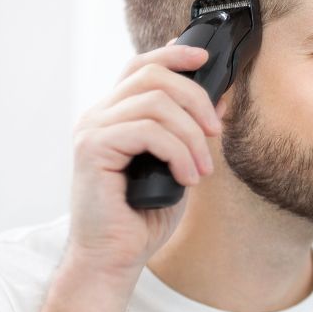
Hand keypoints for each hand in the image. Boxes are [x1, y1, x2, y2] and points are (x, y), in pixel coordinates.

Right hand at [66, 43, 224, 287]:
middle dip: (195, 97)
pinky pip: (147, 131)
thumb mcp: (179, 166)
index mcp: (115, 115)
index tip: (205, 58)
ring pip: (155, 102)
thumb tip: (220, 99)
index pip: (140, 66)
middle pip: (152, 74)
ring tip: (202, 169)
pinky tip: (186, 177)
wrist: (114, 257)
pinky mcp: (92, 149)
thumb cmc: (142, 217)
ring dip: (191, 135)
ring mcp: (92, 130)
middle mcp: (98, 116)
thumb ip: (192, 132)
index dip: (173, 54)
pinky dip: (178, 152)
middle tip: (216, 131)